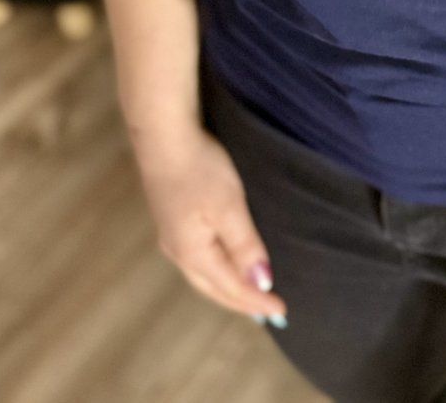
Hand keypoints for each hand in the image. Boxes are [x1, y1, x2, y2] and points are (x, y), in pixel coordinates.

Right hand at [133, 122, 288, 323]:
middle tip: (267, 310)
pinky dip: (216, 269)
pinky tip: (223, 262)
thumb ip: (245, 246)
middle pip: (213, 288)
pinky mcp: (172, 219)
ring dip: (227, 287)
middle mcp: (177, 251)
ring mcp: (171, 235)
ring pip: (203, 274)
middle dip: (240, 301)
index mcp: (192, 253)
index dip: (256, 300)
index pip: (230, 288)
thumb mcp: (229, 206)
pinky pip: (197, 258)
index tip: (282, 310)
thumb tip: (261, 282)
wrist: (163, 135)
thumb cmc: (199, 169)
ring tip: (247, 294)